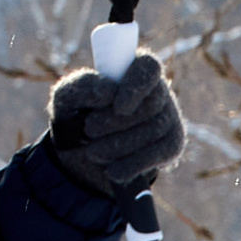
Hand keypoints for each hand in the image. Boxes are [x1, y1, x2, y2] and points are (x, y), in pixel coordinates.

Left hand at [47, 50, 187, 198]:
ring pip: (154, 130)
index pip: (147, 68)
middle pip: (150, 104)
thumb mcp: (68, 97)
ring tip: (94, 152)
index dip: (136, 86)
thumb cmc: (78, 113)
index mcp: (134, 68)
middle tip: (89, 130)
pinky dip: (134, 164)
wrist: (84, 148)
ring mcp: (168, 117)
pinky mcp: (171, 144)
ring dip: (120, 145)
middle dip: (117, 122)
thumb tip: (107, 91)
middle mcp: (157, 90)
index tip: (119, 107)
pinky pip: (160, 154)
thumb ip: (82, 86)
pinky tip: (113, 171)